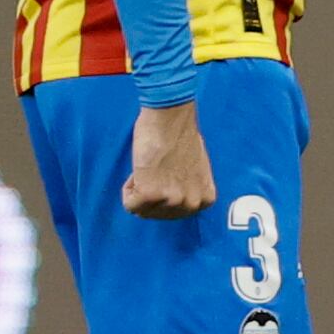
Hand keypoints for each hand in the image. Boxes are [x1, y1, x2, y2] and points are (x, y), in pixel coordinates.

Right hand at [124, 101, 215, 218]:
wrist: (170, 119)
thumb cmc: (181, 136)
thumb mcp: (196, 170)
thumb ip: (188, 187)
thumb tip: (174, 198)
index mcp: (205, 199)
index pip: (176, 212)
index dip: (164, 193)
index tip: (166, 175)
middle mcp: (192, 204)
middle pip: (158, 214)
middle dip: (151, 194)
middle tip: (155, 169)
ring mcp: (172, 201)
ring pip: (142, 210)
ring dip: (139, 189)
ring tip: (149, 167)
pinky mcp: (150, 195)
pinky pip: (129, 204)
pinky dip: (128, 189)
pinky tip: (140, 170)